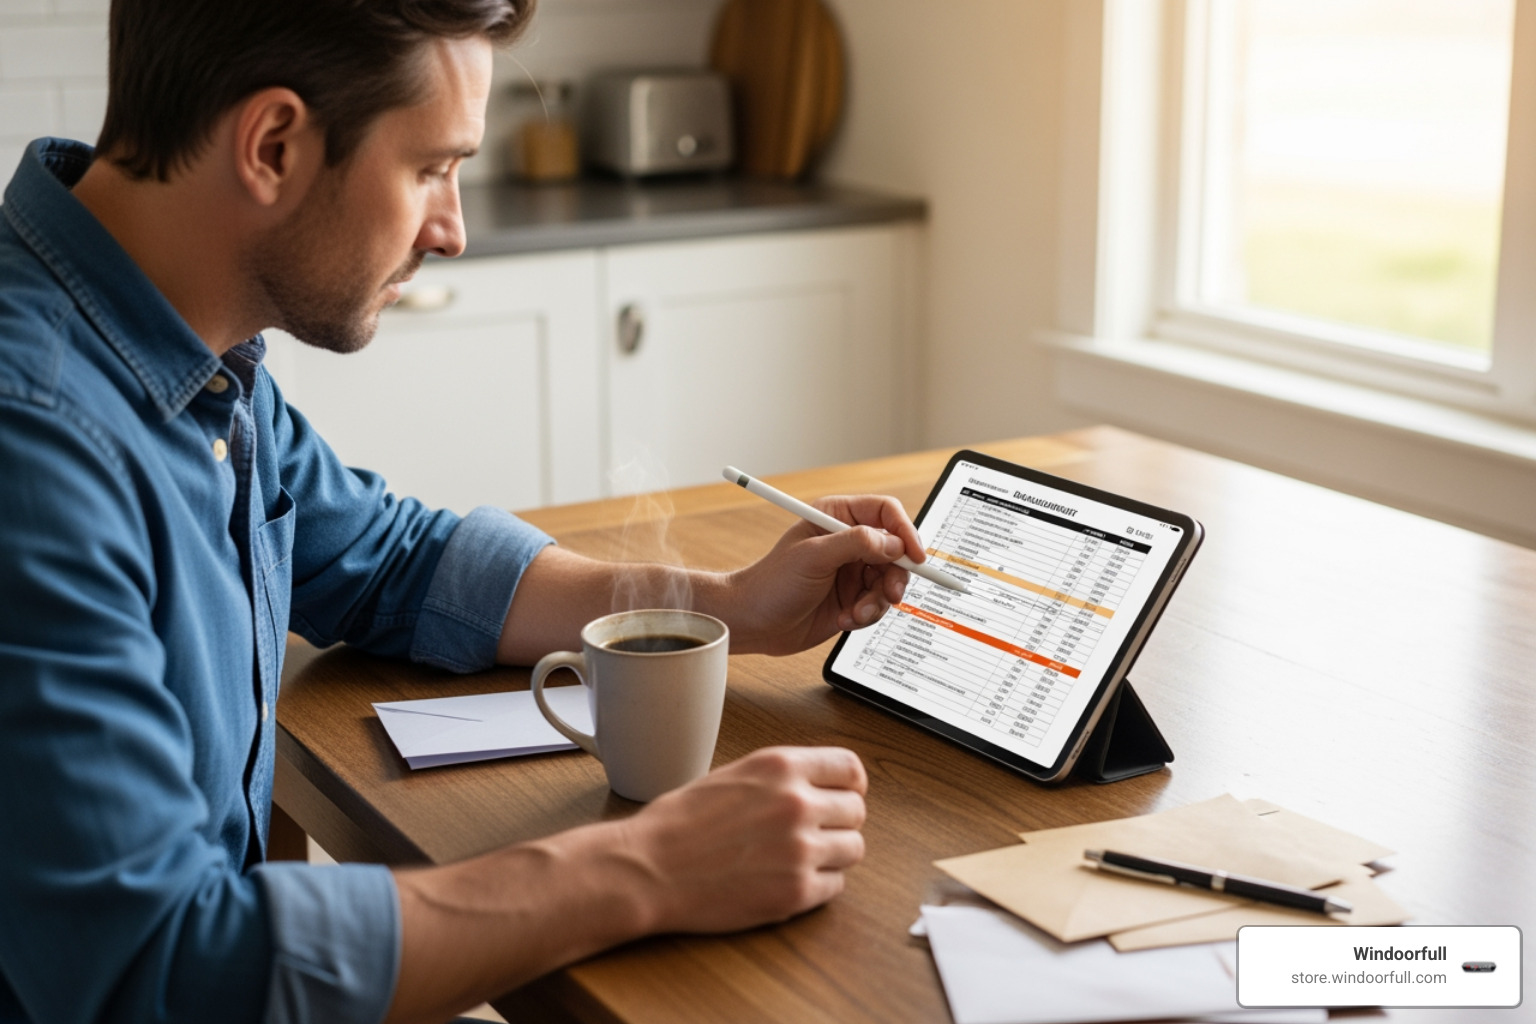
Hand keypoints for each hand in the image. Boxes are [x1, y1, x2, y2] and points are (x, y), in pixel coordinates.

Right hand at [617, 747, 867, 933]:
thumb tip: (818, 785)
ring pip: (853, 849)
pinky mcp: (796, 892)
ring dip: (833, 854)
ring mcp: (800, 849)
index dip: (850, 784)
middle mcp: (797, 803)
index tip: (844, 794)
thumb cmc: (678, 823)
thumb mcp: (733, 775)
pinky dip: (818, 885)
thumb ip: (781, 777)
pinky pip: (836, 886)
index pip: (850, 767)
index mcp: (781, 767)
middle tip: (814, 832)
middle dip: (839, 821)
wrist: (648, 868)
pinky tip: (787, 880)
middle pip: (856, 810)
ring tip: (798, 858)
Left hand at [721, 493, 923, 655]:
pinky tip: (844, 619)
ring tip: (855, 612)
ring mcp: (851, 571)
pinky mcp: (852, 598)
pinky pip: (878, 604)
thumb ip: (856, 543)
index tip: (914, 556)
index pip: (885, 513)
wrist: (753, 622)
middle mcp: (848, 542)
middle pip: (896, 550)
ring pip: (890, 581)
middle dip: (895, 575)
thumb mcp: (813, 556)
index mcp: (837, 518)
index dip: (905, 532)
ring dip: (878, 601)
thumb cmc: (771, 583)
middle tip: (890, 594)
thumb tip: (894, 542)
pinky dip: (867, 615)